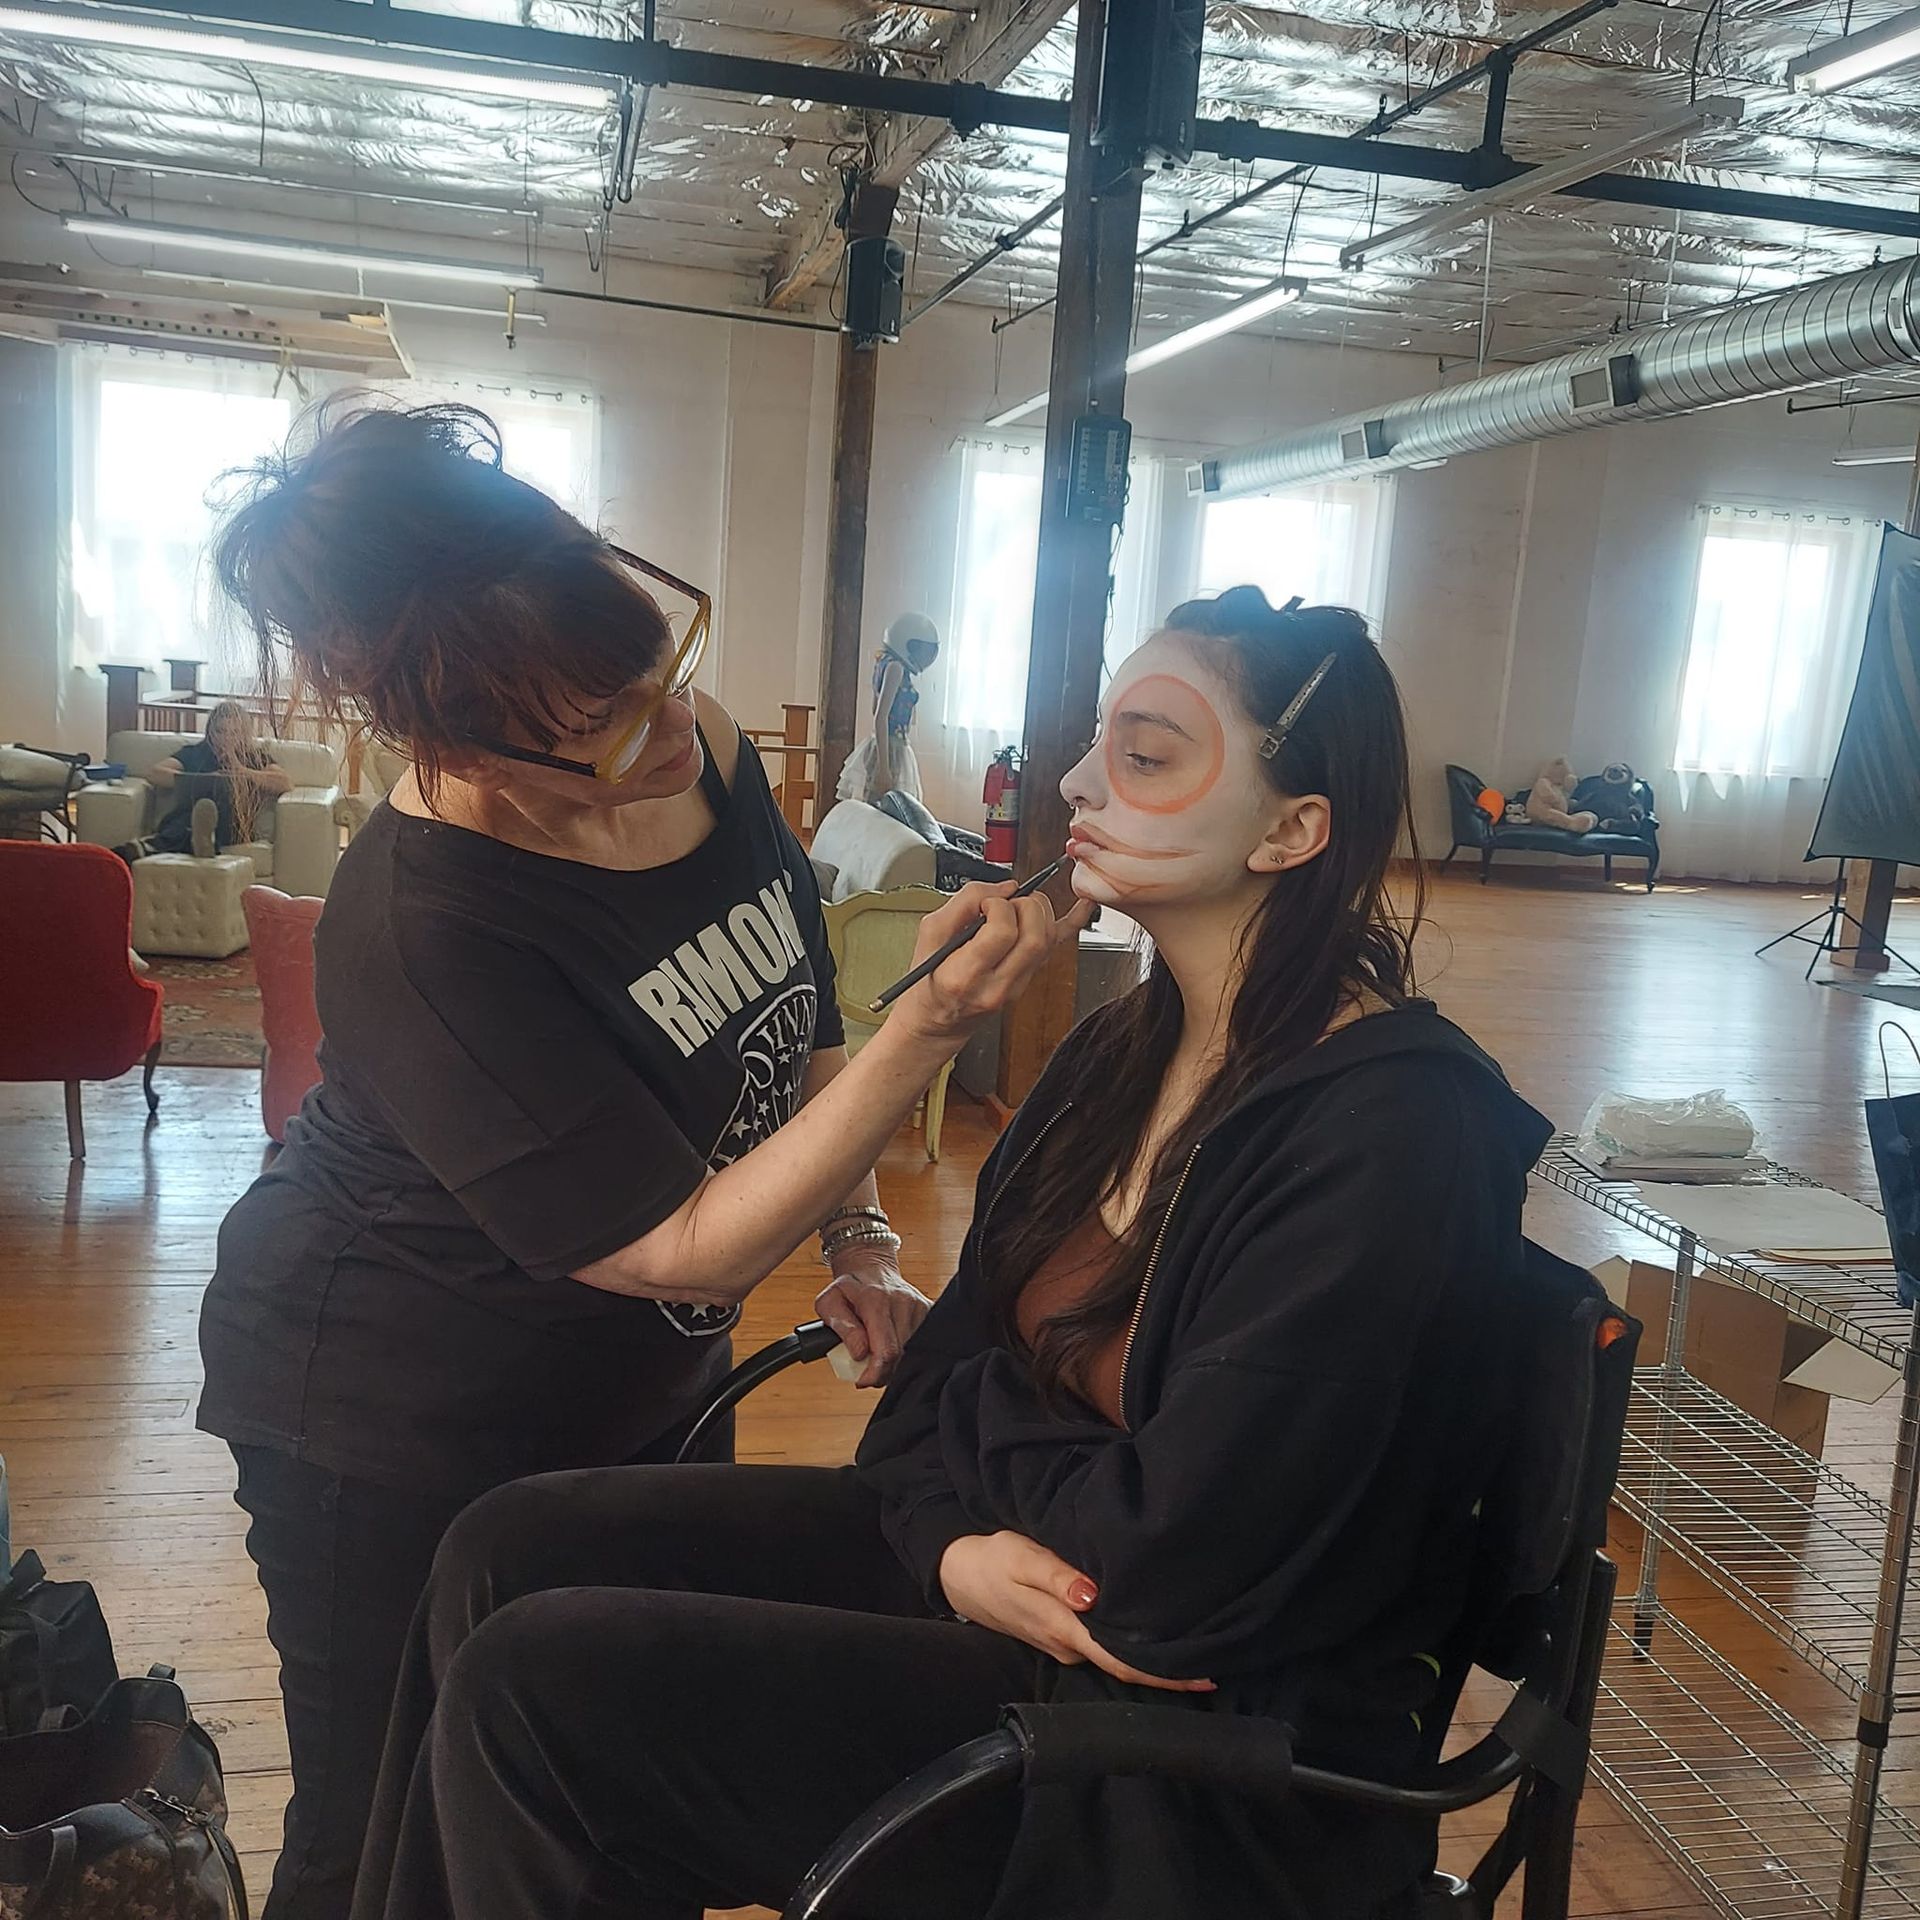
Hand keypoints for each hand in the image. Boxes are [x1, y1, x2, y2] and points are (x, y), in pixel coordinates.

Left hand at [815, 1258, 930, 1387]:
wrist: (871, 1268)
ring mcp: (919, 1306)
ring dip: (894, 1364)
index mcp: (876, 1300)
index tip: (862, 1380)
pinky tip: (893, 1348)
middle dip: (882, 1372)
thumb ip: (842, 1327)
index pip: (886, 1350)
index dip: (875, 1373)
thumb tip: (859, 1353)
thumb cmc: (848, 1288)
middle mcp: (903, 1302)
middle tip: (866, 1372)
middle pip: (901, 1356)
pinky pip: (922, 1344)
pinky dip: (906, 1353)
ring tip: (877, 1357)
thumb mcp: (829, 1303)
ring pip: (912, 1353)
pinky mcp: (929, 1310)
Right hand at [888, 880, 1093, 1053]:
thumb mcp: (929, 935)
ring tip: (1017, 906)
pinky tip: (1083, 905)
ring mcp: (1017, 987)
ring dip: (1039, 911)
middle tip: (1005, 903)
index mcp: (965, 975)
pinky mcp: (1027, 981)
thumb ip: (963, 904)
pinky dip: (1073, 923)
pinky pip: (1056, 949)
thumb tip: (1004, 886)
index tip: (985, 903)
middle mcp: (996, 986)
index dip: (998, 906)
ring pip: (1048, 940)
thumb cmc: (928, 978)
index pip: (1002, 932)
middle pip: (1034, 936)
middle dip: (1024, 905)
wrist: (936, 1020)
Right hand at [937, 1532, 1213, 1692]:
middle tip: (1217, 1661)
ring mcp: (1065, 1646)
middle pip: (1126, 1667)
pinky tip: (1151, 1634)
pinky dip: (1131, 1646)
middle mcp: (1069, 1647)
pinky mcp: (1062, 1636)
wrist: (959, 1575)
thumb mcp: (1022, 1556)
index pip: (1123, 1661)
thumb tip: (1092, 1597)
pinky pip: (1103, 1648)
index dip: (1163, 1673)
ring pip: (1115, 1659)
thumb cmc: (994, 1559)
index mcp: (1064, 1628)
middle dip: (1169, 1671)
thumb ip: (1057, 1576)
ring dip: (1152, 1659)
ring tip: (1195, 1645)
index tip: (1205, 1672)